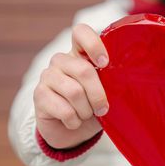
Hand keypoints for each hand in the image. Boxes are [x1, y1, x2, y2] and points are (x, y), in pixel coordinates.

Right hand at [34, 24, 108, 148]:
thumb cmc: (93, 108)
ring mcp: (48, 76)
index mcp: (80, 55)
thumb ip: (112, 83)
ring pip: (74, 92)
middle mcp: (61, 61)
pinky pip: (64, 110)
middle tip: (103, 109)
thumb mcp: (106, 94)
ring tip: (86, 115)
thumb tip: (125, 83)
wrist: (73, 132)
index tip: (105, 63)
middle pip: (84, 70)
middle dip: (98, 95)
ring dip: (86, 111)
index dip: (94, 45)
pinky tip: (73, 122)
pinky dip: (74, 121)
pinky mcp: (39, 95)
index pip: (81, 33)